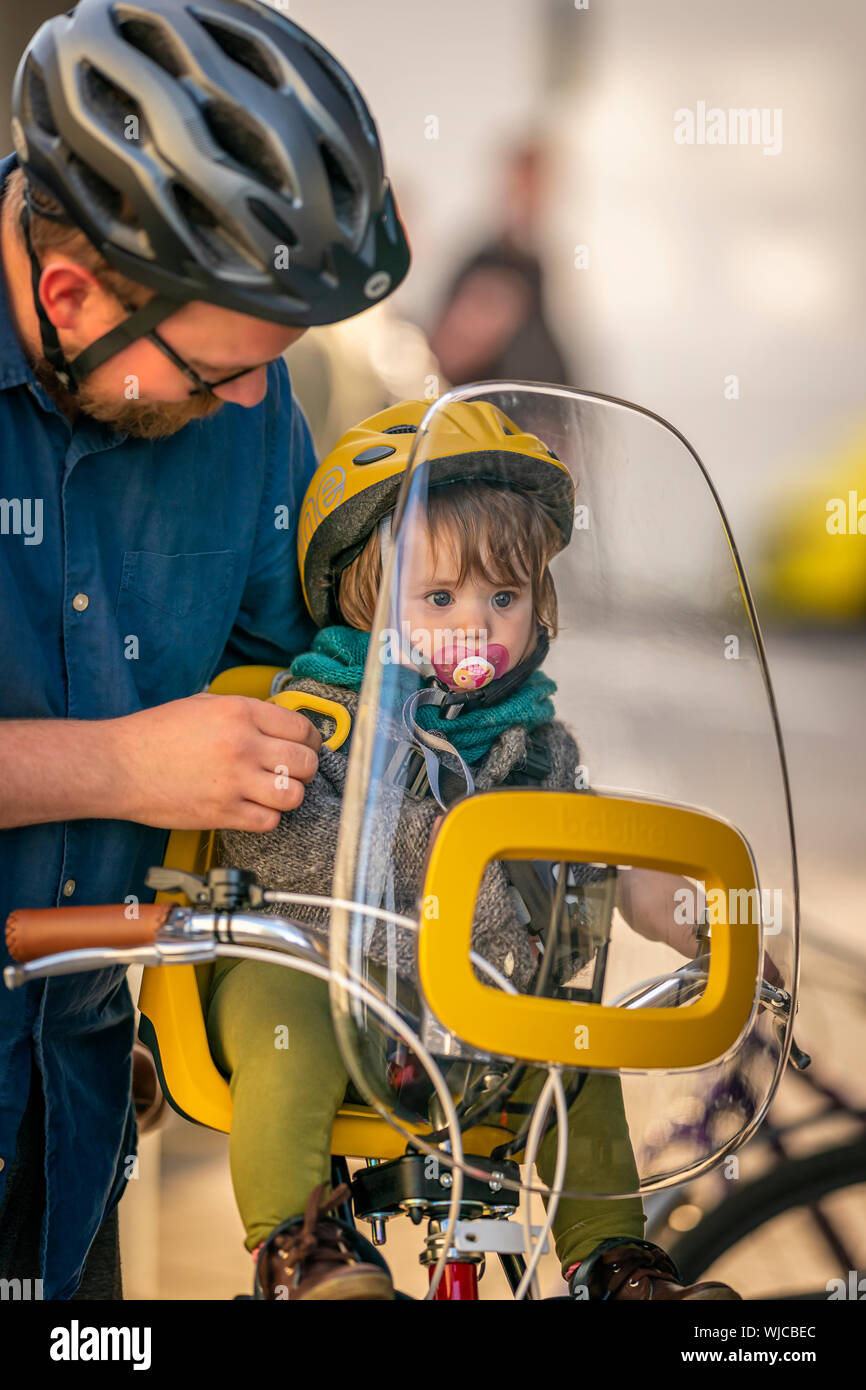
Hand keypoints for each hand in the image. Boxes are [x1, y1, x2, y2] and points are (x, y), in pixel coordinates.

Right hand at [109, 693, 321, 830]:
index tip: (305, 747)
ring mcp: (235, 781)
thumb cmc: (156, 733)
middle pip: (305, 763)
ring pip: (293, 795)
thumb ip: (246, 712)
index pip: (302, 728)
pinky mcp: (223, 812)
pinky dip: (267, 817)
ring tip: (275, 791)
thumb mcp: (205, 705)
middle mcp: (243, 745)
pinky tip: (254, 808)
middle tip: (292, 771)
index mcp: (241, 713)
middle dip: (305, 768)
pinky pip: (269, 821)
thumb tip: (279, 725)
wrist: (119, 765)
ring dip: (289, 795)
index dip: (310, 740)